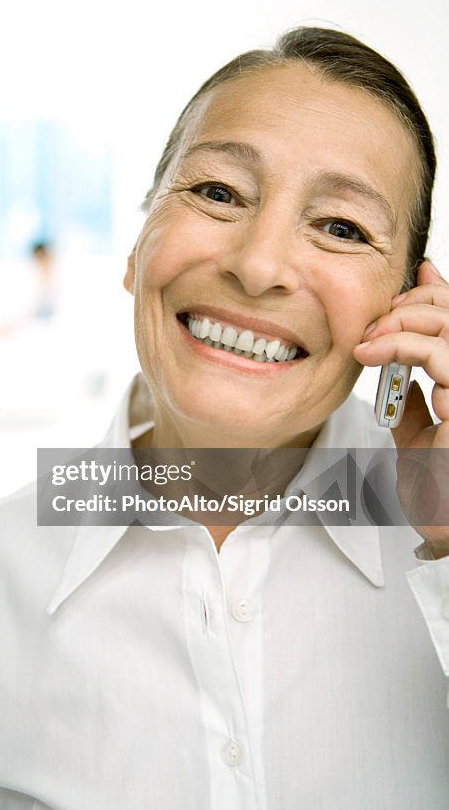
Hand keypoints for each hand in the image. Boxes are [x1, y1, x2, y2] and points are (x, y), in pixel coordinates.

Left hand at [353, 259, 448, 558]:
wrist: (447, 533)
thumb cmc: (437, 495)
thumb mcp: (417, 436)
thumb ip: (411, 401)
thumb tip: (397, 368)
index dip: (440, 292)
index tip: (415, 276)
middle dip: (417, 301)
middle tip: (379, 317)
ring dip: (404, 320)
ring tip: (370, 338)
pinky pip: (439, 354)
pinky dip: (401, 344)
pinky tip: (372, 352)